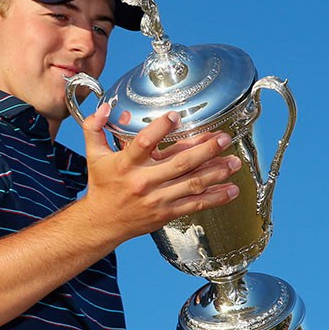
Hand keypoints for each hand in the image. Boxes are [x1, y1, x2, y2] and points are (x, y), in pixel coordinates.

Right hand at [79, 103, 240, 242]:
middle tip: (223, 138)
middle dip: (205, 150)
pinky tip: (232, 190)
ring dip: (217, 172)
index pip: (143, 143)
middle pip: (179, 164)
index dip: (160, 129)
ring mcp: (157, 199)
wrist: (102, 222)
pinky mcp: (166, 213)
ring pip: (192, 184)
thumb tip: (104, 107)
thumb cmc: (101, 185)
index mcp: (126, 165)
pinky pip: (195, 205)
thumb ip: (94, 128)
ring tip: (234, 161)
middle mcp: (143, 182)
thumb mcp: (93, 155)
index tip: (176, 116)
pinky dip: (215, 198)